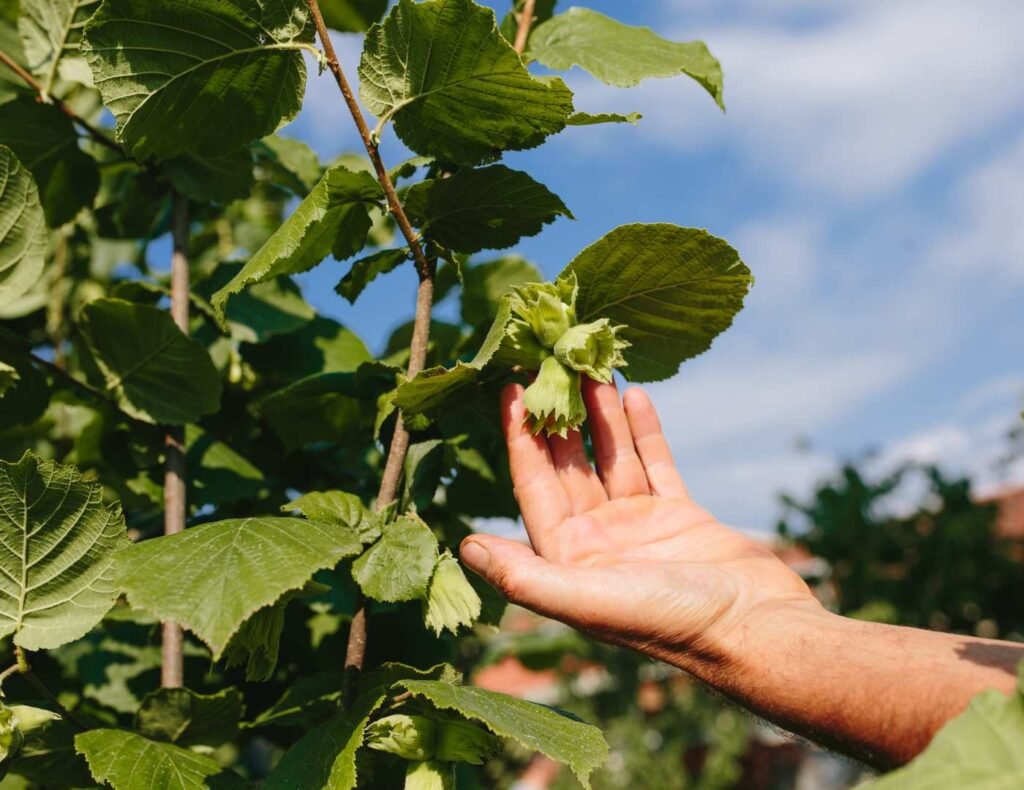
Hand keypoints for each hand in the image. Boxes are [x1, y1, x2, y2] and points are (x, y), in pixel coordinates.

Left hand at [460, 380, 821, 671]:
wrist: (756, 631)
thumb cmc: (670, 622)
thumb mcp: (588, 601)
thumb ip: (524, 576)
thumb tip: (465, 546)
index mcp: (568, 559)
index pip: (534, 486)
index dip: (520, 438)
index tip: (512, 388)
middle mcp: (597, 541)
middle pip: (570, 465)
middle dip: (560, 416)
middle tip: (552, 363)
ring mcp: (639, 527)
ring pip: (611, 458)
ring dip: (600, 415)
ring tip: (592, 367)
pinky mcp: (679, 516)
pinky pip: (654, 464)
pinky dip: (643, 432)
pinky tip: (634, 395)